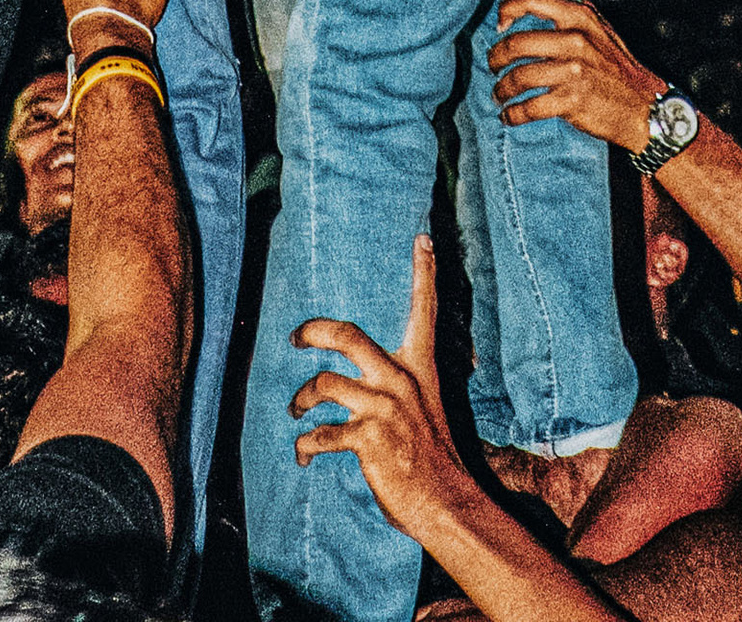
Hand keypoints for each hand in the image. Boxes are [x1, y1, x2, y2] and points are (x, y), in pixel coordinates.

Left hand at [290, 233, 472, 539]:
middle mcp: (400, 381)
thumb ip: (402, 388)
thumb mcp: (427, 410)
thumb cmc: (434, 460)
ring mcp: (383, 408)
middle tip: (295, 336)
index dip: (424, 272)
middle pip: (348, 336)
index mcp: (419, 369)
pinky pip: (321, 434)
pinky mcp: (367, 438)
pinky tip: (303, 455)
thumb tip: (372, 382)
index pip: (424, 311)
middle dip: (314, 331)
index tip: (422, 238)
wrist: (446, 503)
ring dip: (301, 400)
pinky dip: (305, 445)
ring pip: (324, 384)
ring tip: (295, 413)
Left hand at [489, 0, 663, 156]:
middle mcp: (575, 40)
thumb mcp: (602, 32)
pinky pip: (529, 107)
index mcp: (580, 17)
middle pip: (517, 42)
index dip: (508, 9)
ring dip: (501, 89)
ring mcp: (573, 71)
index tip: (499, 25)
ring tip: (498, 94)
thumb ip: (574, 18)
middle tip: (492, 66)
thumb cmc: (619, 70)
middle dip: (496, 57)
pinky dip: (513, 113)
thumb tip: (537, 8)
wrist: (643, 109)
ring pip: (519, 77)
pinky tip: (509, 116)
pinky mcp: (571, 101)